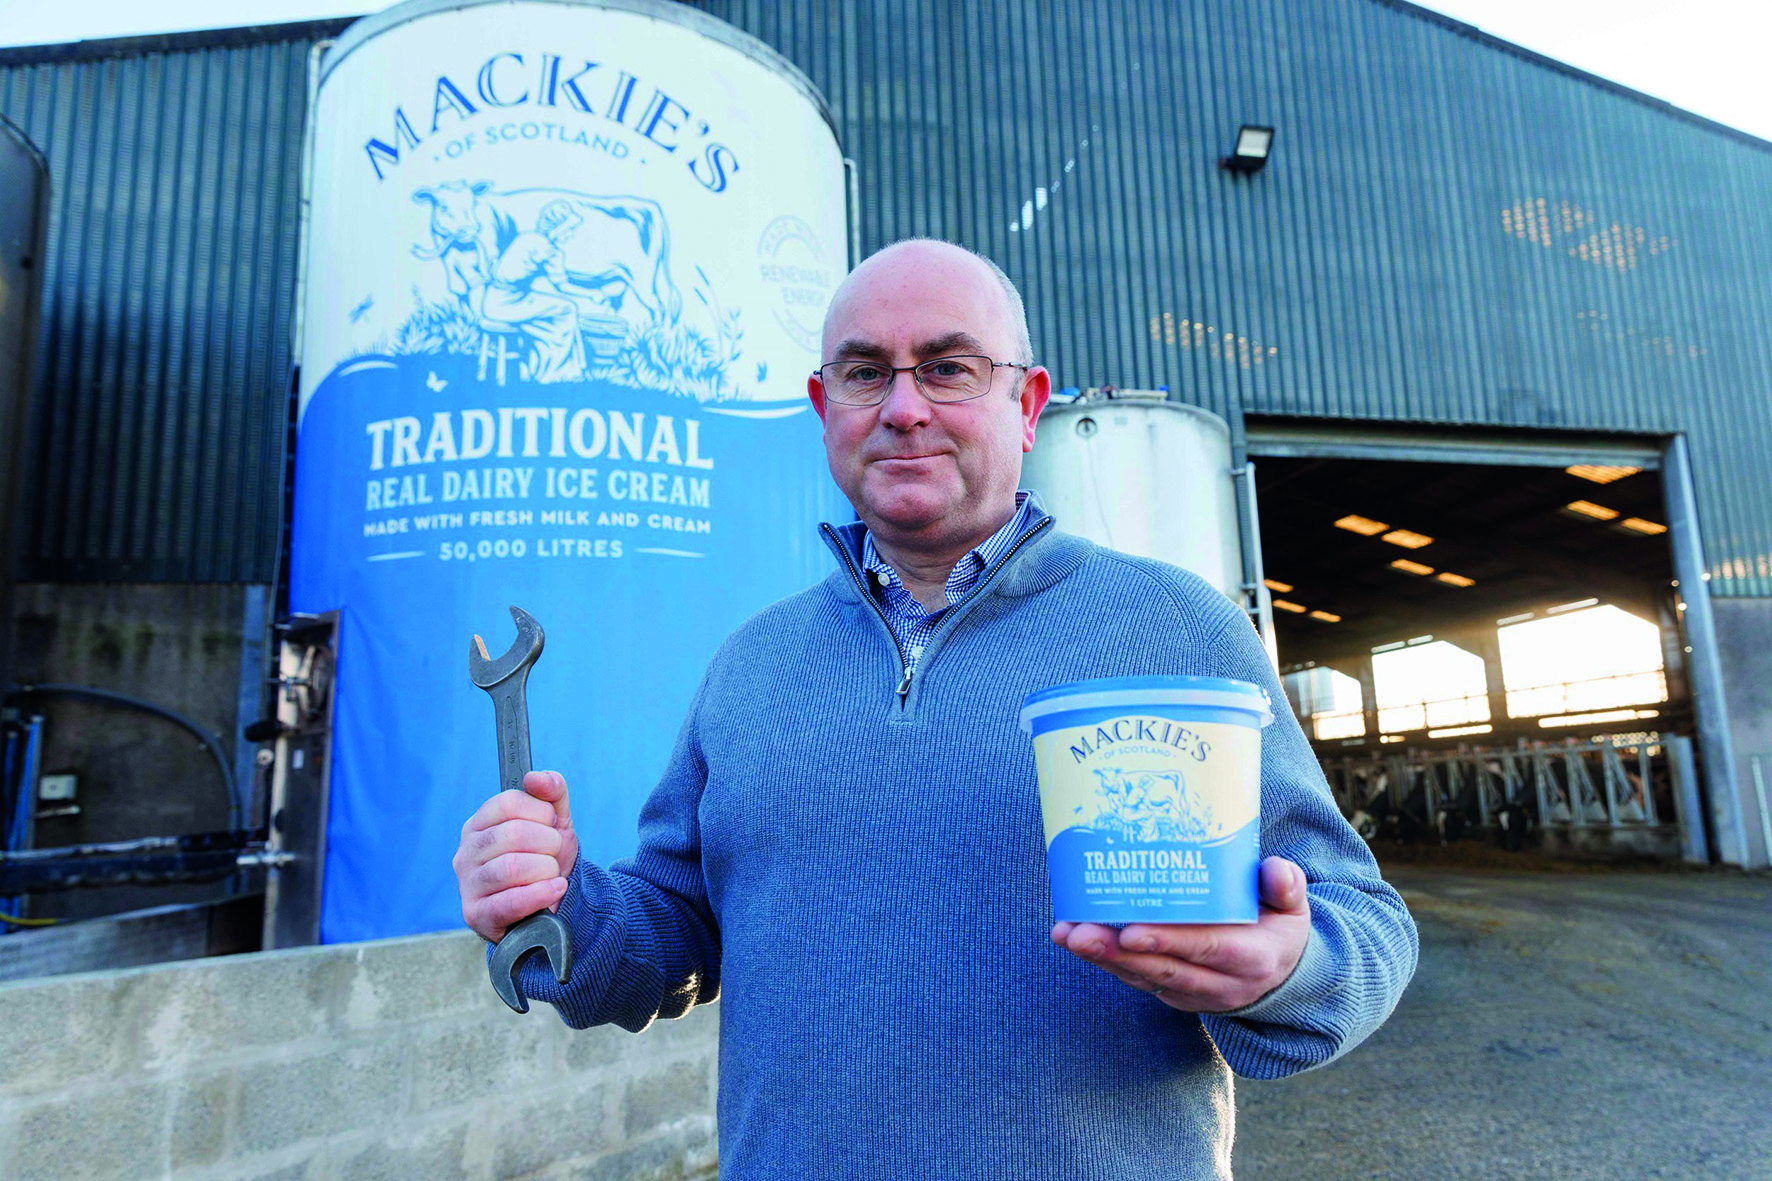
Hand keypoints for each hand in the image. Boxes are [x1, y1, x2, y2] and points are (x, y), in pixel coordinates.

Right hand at [453, 770, 579, 942]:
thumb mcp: (555, 822)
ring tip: (554, 874)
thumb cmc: (545, 858)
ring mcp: (467, 884)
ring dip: (546, 869)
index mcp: (479, 824)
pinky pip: (511, 902)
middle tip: (555, 853)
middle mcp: (466, 851)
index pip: (509, 802)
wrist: (550, 904)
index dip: (541, 812)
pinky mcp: (477, 915)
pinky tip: (556, 888)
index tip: (552, 824)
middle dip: (549, 843)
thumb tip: (536, 777)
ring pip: (511, 867)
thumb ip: (552, 793)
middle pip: (513, 833)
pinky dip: (541, 893)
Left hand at [1051, 856, 1310, 1012]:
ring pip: (1143, 977)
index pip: (1207, 949)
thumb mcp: (1294, 906)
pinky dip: (1106, 961)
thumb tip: (1275, 871)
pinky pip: (1137, 979)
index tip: (1130, 930)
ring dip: (1102, 958)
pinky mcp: (1172, 994)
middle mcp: (1221, 983)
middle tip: (1078, 933)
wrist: (1280, 973)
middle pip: (1163, 969)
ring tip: (1066, 934)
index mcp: (1253, 958)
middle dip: (1117, 952)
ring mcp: (1194, 993)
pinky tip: (1075, 939)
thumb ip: (1286, 886)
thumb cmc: (1278, 925)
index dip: (1168, 941)